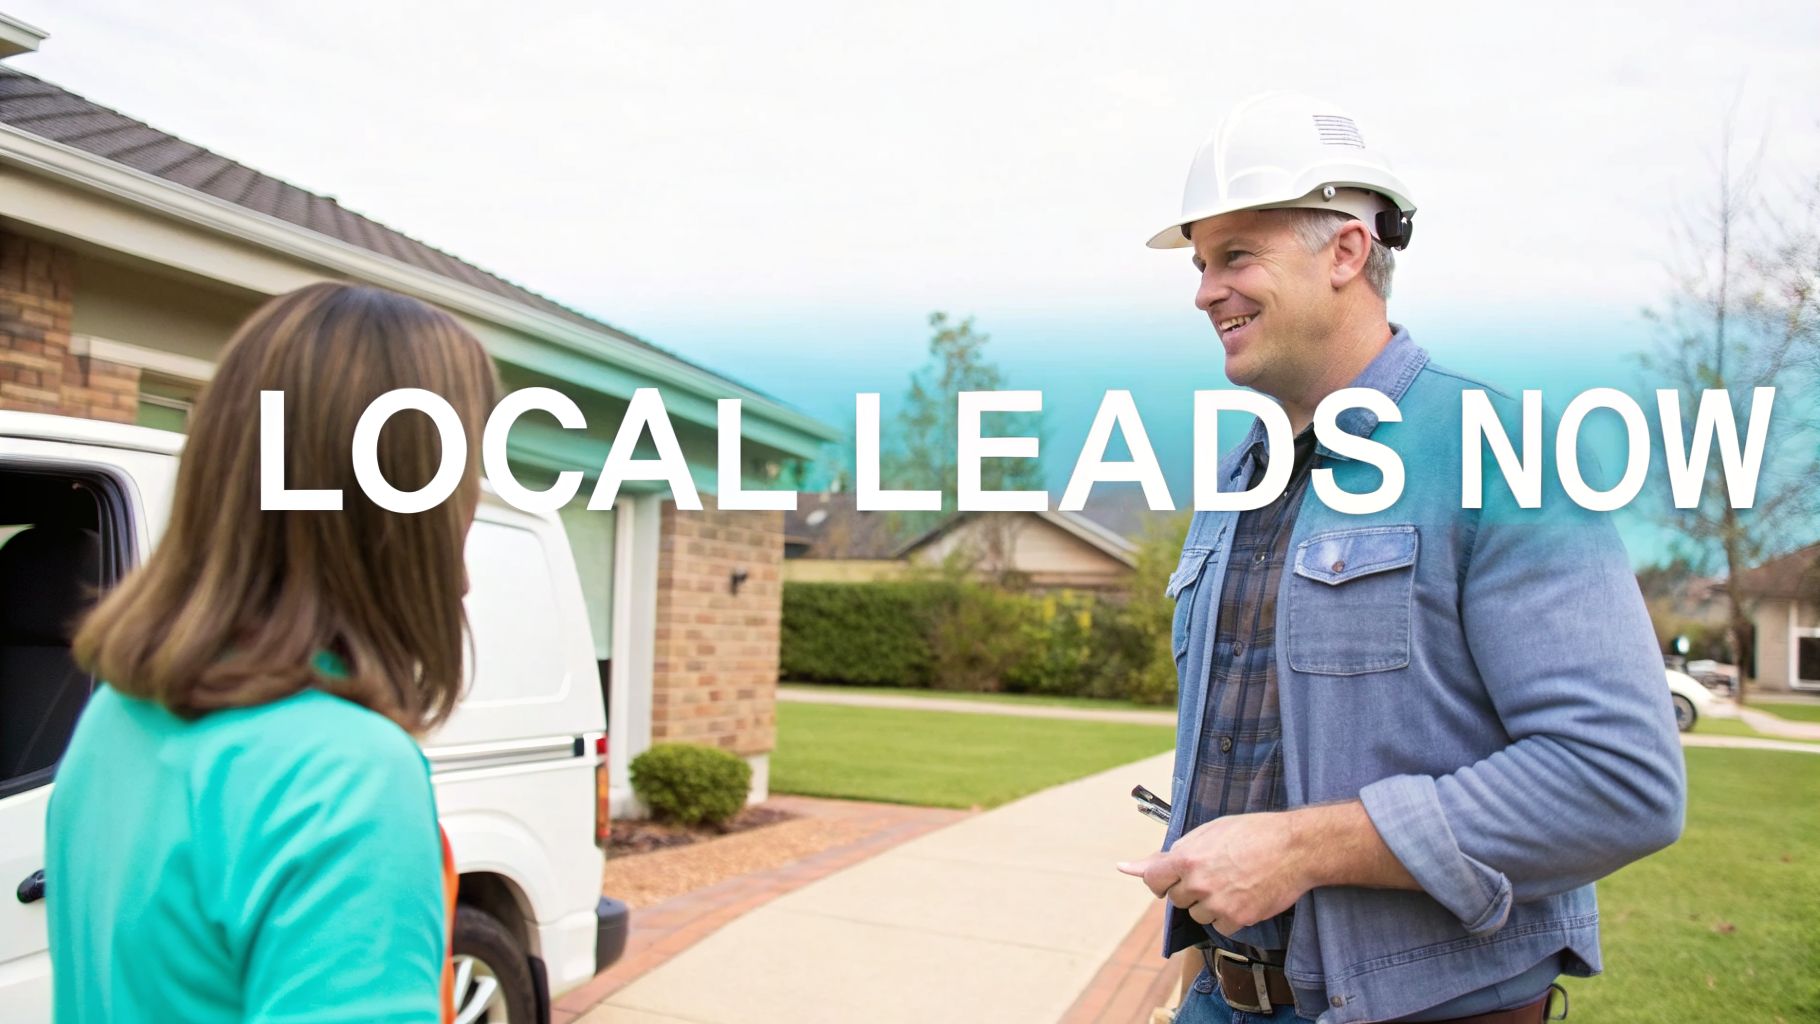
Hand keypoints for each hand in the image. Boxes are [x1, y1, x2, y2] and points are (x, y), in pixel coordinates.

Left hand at [1116, 812, 1309, 935]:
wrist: (1294, 848)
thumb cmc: (1251, 833)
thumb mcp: (1207, 832)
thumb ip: (1169, 853)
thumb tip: (1127, 867)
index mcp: (1186, 858)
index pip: (1152, 881)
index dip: (1161, 880)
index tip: (1172, 878)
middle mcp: (1198, 884)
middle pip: (1177, 899)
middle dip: (1190, 889)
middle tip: (1215, 873)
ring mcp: (1217, 904)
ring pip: (1198, 914)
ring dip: (1209, 904)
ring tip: (1233, 882)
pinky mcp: (1238, 919)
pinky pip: (1220, 926)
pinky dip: (1229, 916)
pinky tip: (1243, 895)